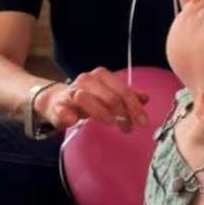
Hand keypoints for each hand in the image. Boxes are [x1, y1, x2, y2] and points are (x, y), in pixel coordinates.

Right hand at [34, 67, 148, 133]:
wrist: (57, 100)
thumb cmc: (88, 98)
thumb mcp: (108, 94)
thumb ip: (126, 96)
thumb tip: (146, 98)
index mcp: (101, 76)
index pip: (123, 90)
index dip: (134, 106)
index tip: (143, 122)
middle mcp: (86, 80)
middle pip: (109, 95)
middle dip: (122, 113)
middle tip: (128, 128)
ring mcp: (71, 92)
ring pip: (86, 98)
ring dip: (101, 113)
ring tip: (111, 124)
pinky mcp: (57, 106)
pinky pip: (61, 109)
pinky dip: (67, 114)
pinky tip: (73, 121)